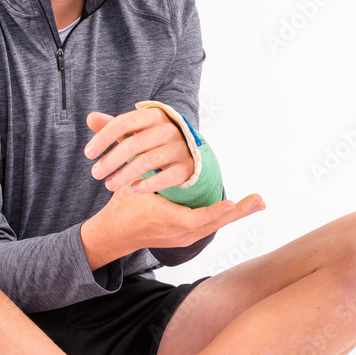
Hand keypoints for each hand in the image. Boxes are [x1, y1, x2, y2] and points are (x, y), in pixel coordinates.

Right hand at [81, 108, 264, 261]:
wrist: (117, 233)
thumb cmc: (122, 204)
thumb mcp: (124, 181)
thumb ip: (119, 151)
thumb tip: (95, 117)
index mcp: (163, 217)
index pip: (193, 218)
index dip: (212, 211)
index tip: (230, 202)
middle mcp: (178, 231)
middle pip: (214, 224)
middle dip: (238, 213)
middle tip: (260, 200)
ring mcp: (186, 236)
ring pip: (217, 226)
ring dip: (239, 214)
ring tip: (259, 201)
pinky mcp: (190, 236)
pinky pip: (213, 226)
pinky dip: (227, 216)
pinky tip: (243, 206)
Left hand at [84, 109, 192, 193]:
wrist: (188, 151)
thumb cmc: (152, 140)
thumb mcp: (134, 131)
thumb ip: (112, 125)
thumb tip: (90, 118)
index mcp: (153, 116)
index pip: (124, 122)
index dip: (104, 137)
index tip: (88, 154)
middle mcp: (168, 129)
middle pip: (134, 144)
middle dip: (111, 160)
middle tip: (95, 174)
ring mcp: (179, 148)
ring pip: (147, 162)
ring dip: (124, 175)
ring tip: (108, 185)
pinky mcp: (186, 167)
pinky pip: (166, 177)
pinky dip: (148, 184)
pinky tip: (133, 189)